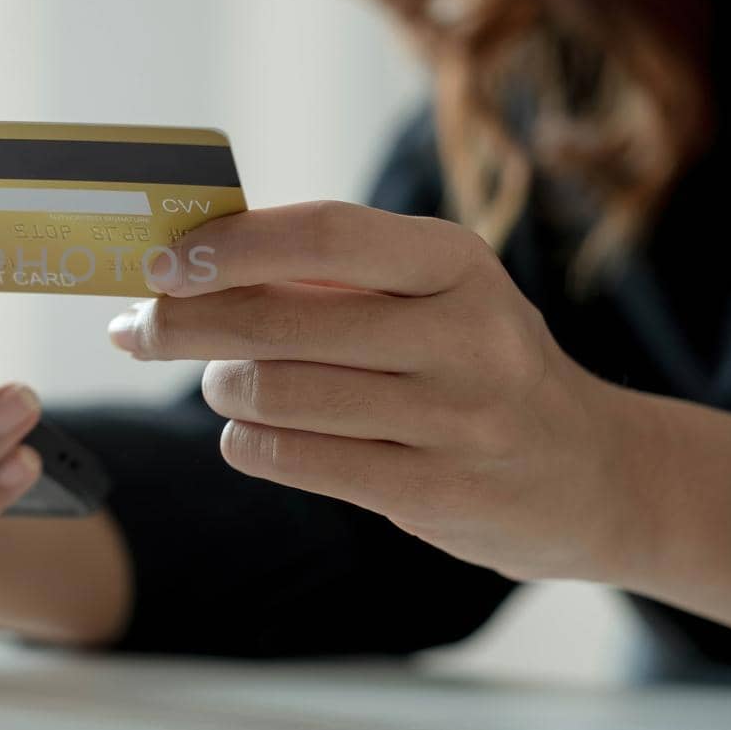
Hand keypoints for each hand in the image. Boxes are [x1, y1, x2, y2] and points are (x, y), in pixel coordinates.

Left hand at [108, 200, 655, 583]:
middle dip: (186, 323)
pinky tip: (250, 432)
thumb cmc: (473, 361)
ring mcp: (454, 421)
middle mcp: (465, 336)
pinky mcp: (434, 494)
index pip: (323, 234)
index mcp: (456, 263)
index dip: (229, 246)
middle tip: (139, 328)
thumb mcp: (431, 293)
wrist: (591, 472)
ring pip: (276, 395)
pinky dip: (249, 441)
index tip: (160, 261)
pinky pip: (294, 458)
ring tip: (223, 382)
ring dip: (222, 386)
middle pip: (281, 323)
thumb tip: (183, 265)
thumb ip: (325, 274)